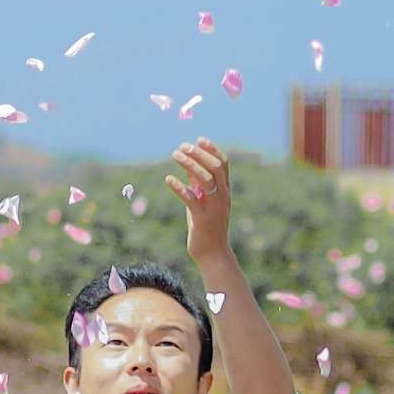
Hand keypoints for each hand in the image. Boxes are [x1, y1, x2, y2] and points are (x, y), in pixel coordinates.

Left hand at [169, 137, 237, 266]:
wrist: (213, 253)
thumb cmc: (207, 226)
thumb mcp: (204, 201)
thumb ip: (199, 184)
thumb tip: (189, 164)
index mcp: (224, 191)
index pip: (224, 164)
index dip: (212, 150)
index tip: (199, 140)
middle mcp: (222, 196)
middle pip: (215, 167)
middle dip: (199, 154)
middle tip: (182, 147)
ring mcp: (213, 207)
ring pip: (205, 179)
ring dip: (189, 164)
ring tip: (174, 155)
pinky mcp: (202, 218)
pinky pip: (191, 199)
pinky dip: (179, 187)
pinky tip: (168, 179)